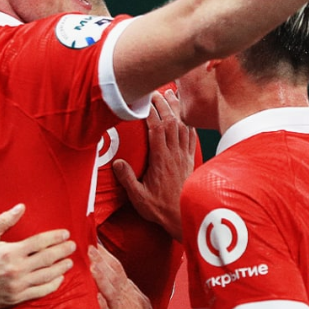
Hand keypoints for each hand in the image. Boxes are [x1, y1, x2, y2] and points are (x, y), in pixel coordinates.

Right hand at [0, 203, 75, 308]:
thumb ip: (4, 220)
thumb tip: (21, 207)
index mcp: (11, 251)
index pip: (40, 242)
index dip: (55, 237)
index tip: (65, 234)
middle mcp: (17, 269)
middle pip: (47, 259)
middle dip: (62, 251)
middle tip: (72, 246)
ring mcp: (17, 285)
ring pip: (46, 276)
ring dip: (60, 268)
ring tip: (69, 262)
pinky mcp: (15, 298)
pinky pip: (39, 292)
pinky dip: (52, 286)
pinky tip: (58, 280)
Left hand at [90, 244, 163, 308]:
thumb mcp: (138, 301)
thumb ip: (125, 288)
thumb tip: (113, 274)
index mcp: (129, 291)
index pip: (117, 268)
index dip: (106, 255)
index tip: (94, 242)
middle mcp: (125, 298)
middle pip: (113, 275)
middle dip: (102, 260)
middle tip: (89, 246)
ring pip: (111, 291)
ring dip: (101, 278)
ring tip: (93, 265)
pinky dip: (102, 306)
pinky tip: (96, 298)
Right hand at [113, 89, 196, 240]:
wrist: (182, 217)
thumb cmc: (159, 208)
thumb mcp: (138, 197)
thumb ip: (127, 179)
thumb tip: (117, 163)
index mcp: (161, 160)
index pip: (157, 130)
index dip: (150, 113)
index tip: (142, 102)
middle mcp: (174, 154)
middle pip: (171, 122)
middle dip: (163, 104)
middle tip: (154, 91)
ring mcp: (183, 156)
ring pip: (183, 126)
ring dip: (176, 109)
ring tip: (171, 94)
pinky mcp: (189, 159)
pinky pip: (191, 136)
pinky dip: (187, 122)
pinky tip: (184, 115)